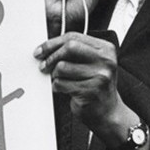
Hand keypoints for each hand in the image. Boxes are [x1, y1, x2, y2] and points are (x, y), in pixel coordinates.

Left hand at [34, 32, 142, 149]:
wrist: (108, 112)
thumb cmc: (95, 86)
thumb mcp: (92, 63)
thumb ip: (75, 52)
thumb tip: (47, 47)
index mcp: (106, 49)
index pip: (74, 37)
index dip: (53, 43)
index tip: (40, 50)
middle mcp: (105, 61)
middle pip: (69, 47)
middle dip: (51, 56)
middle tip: (43, 65)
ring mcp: (100, 76)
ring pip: (62, 67)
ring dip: (54, 75)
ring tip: (60, 80)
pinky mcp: (90, 91)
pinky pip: (61, 84)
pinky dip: (57, 87)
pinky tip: (64, 90)